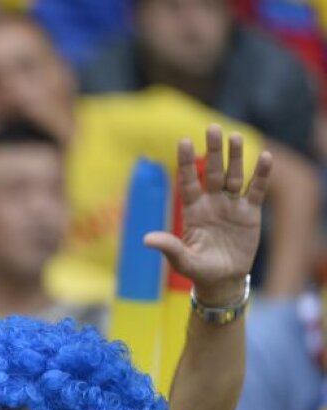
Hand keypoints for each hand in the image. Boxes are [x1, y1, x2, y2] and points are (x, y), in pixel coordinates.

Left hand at [144, 125, 272, 305]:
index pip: (188, 181)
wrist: (222, 279)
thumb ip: (169, 247)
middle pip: (211, 172)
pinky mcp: (250, 212)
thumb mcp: (182, 260)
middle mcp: (212, 202)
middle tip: (212, 128)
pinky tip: (266, 157)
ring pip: (233, 175)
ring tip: (235, 137)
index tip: (183, 141)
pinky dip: (261, 175)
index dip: (185, 162)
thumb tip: (146, 240)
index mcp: (193, 210)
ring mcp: (231, 205)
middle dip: (212, 151)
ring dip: (235, 157)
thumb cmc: (199, 269)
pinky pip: (256, 190)